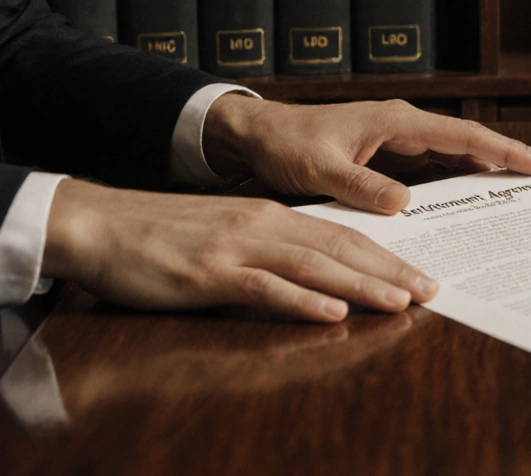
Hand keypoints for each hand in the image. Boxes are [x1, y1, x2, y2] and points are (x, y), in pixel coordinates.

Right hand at [43, 180, 437, 321]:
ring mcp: (237, 248)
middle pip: (340, 247)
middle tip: (430, 290)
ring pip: (313, 265)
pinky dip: (302, 301)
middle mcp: (263, 226)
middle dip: (390, 269)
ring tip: (399, 301)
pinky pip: (264, 288)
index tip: (419, 273)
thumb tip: (318, 275)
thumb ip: (272, 249)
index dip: (385, 255)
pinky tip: (333, 313)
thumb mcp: (230, 234)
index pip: (342, 235)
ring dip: (361, 284)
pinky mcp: (209, 273)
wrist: (100, 223)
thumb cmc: (165, 234)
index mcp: (272, 216)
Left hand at [203, 97, 530, 214]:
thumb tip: (405, 204)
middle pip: (466, 140)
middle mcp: (401, 124)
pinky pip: (433, 164)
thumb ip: (361, 187)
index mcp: (394, 121)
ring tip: (521, 181)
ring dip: (485, 164)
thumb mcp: (319, 170)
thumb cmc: (285, 145)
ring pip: (453, 152)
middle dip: (506, 154)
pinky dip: (458, 175)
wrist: (255, 136)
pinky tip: (474, 191)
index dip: (500, 149)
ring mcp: (396, 138)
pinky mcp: (388, 154)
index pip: (459, 135)